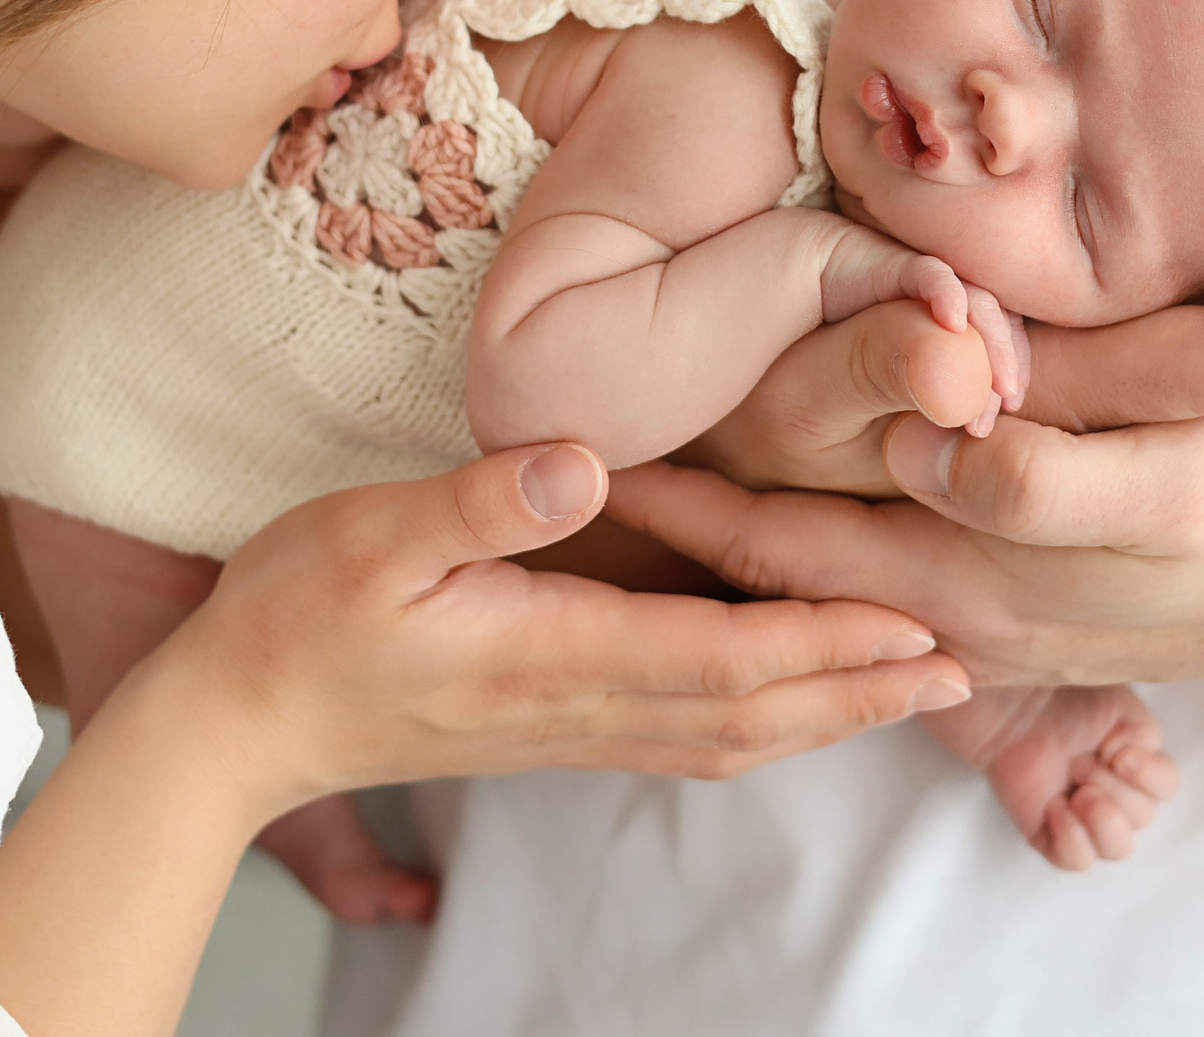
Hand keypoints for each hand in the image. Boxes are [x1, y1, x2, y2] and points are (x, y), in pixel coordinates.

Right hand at [163, 441, 973, 819]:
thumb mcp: (371, 532)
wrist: (237, 721)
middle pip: (752, 713)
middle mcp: (580, 704)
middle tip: (966, 666)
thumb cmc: (298, 612)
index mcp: (553, 652)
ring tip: (912, 689)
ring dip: (829, 715)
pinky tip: (795, 706)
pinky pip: (688, 739)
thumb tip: (586, 463)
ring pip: (730, 736)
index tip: (913, 628)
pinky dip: (765, 725)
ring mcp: (571, 727)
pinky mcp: (554, 729)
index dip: (824, 644)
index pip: (721, 658)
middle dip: (861, 690)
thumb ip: (480, 501)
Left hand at [622, 169, 1203, 681]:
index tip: (595, 445)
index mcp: (978, 576)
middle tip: (561, 458)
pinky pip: (863, 592)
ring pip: (810, 586)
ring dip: (718, 538)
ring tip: (616, 481)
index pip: (790, 546)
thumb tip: (926, 444)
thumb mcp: (1178, 477)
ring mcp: (973, 626)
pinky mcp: (998, 619)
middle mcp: (953, 615)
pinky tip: (733, 515)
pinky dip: (786, 562)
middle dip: (671, 517)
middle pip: (776, 566)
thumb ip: (1046, 479)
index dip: (696, 494)